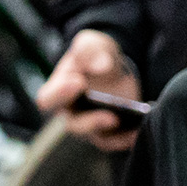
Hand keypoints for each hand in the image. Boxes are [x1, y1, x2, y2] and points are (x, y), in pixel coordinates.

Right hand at [33, 29, 141, 152]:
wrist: (113, 66)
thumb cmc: (95, 55)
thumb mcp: (92, 43)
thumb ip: (90, 49)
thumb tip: (100, 66)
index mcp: (59, 90)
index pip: (48, 99)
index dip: (59, 94)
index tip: (79, 82)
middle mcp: (71, 112)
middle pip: (73, 125)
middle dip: (90, 123)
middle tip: (111, 116)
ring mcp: (89, 124)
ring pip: (95, 136)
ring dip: (112, 134)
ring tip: (129, 124)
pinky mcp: (107, 132)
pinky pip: (114, 141)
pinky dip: (126, 138)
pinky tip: (138, 130)